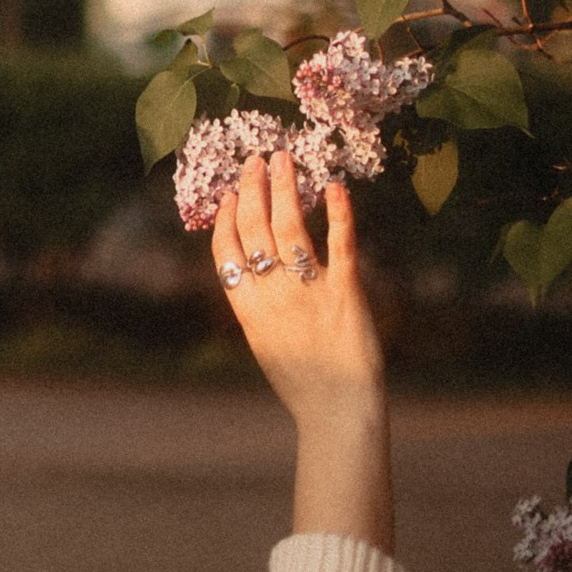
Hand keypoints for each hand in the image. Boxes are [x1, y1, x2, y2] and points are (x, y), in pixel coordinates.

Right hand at [213, 152, 384, 427]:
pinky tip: (335, 187)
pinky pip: (340, 244)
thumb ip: (256, 303)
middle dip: (253, 189)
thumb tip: (253, 269)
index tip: (230, 193)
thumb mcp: (262, 340)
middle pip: (254, 228)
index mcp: (246, 306)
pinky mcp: (346, 291)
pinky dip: (338, 213)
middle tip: (256, 160)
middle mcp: (271, 292)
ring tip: (284, 160)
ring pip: (290, 226)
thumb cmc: (300, 381)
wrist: (336, 411)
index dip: (226, 217)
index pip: (226, 249)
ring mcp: (308, 289)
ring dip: (285, 188)